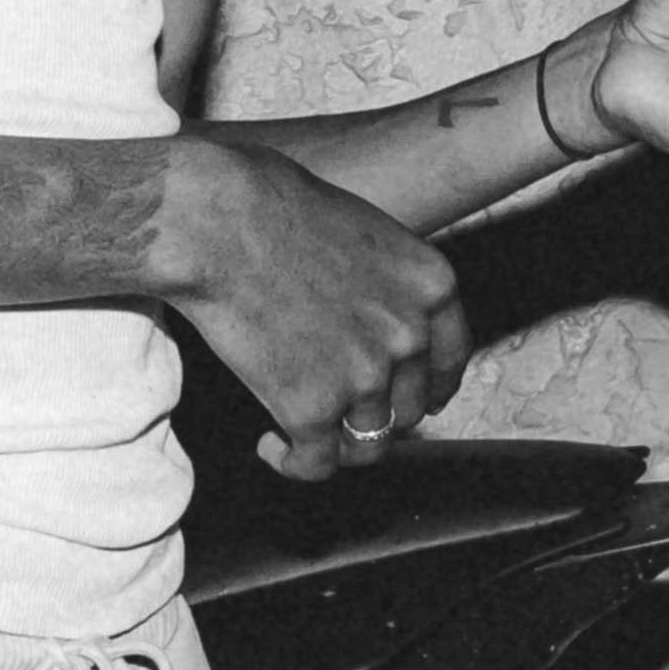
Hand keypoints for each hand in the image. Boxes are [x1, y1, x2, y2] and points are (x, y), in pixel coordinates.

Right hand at [163, 133, 471, 477]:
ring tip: (301, 434)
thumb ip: (382, 283)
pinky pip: (315, 462)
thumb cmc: (272, 206)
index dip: (430, 386)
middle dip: (378, 414)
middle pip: (409, 407)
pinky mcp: (311, 408)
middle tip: (341, 411)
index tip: (415, 400)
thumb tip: (368, 317)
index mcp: (432, 285)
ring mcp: (365, 377)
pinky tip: (271, 446)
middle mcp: (409, 336)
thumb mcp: (361, 231)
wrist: (218, 222)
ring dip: (336, 444)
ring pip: (367, 444)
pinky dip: (294, 463)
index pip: (450, 358)